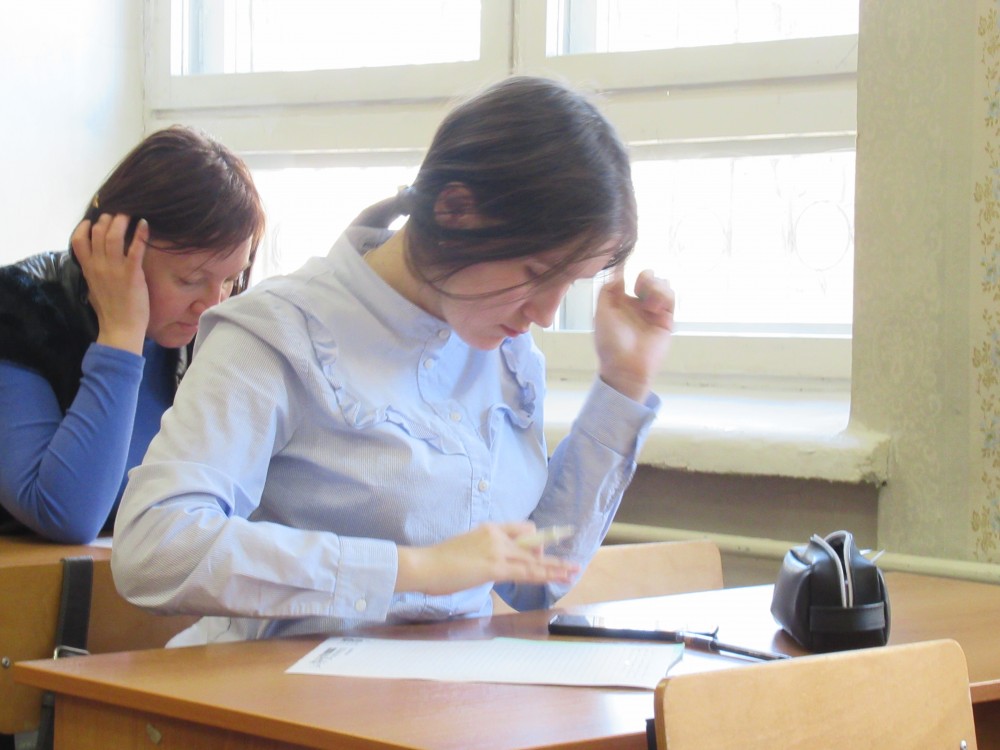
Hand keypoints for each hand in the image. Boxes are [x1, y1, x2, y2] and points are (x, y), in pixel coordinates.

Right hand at [71, 214, 149, 354]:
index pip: (78, 240)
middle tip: (117, 215)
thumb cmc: (109, 312)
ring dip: (121, 221)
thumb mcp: (93, 290)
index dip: (85, 227)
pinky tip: (144, 224)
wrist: (120, 328)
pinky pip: (135, 248)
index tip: (93, 221)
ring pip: (113, 235)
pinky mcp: (132, 273)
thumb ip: (92, 275)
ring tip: (129, 214)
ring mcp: (114, 268)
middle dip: (106, 219)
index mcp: (88, 269)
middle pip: (97, 232)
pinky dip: (140, 233)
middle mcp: (99, 265)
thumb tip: (92, 267)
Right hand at [395, 522, 579, 595]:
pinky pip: (526, 572)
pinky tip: (557, 579)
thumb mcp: (465, 548)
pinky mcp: (495, 567)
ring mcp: (497, 550)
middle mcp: (496, 535)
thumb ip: (482, 552)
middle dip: (552, 557)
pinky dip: (544, 575)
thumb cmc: (438, 561)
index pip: (522, 528)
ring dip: (556, 567)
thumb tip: (490, 565)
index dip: (536, 539)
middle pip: (533, 543)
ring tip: (574, 572)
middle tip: (570, 565)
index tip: (545, 549)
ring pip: (534, 560)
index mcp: (489, 528)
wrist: (424, 565)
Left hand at [593, 267, 674, 401]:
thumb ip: (608, 290)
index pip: (628, 277)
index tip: (628, 261)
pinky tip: (654, 306)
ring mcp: (653, 311)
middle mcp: (638, 304)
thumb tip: (619, 272)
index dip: (629, 268)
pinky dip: (665, 295)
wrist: (626, 366)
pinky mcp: (666, 319)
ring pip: (662, 284)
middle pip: (648, 277)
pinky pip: (671, 298)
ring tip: (648, 301)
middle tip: (640, 286)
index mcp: (621, 302)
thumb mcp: (601, 313)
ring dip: (657, 286)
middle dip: (647, 276)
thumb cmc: (610, 342)